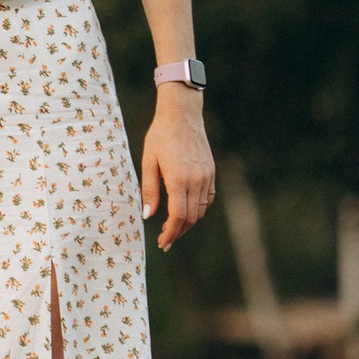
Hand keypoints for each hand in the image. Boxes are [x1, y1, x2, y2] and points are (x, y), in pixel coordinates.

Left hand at [141, 87, 215, 250]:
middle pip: (191, 217)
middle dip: (178, 232)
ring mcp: (206, 176)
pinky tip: (186, 211)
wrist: (182, 115)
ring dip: (188, 222)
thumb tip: (147, 216)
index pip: (178, 216)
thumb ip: (149, 190)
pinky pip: (207, 198)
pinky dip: (198, 209)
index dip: (171, 233)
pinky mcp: (211, 172)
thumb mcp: (148, 162)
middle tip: (165, 241)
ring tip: (173, 228)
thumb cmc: (160, 136)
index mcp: (179, 179)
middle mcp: (196, 180)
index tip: (162, 243)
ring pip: (201, 210)